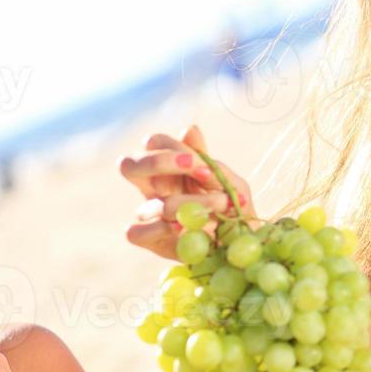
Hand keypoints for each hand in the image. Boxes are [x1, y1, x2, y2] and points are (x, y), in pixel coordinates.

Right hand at [118, 124, 254, 259]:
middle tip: (192, 167)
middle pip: (129, 165)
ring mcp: (149, 213)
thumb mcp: (227, 180)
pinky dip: (160, 229)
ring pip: (149, 204)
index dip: (169, 148)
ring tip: (218, 207)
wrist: (242, 243)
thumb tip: (189, 128)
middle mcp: (154, 187)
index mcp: (170, 167)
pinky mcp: (149, 239)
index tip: (197, 161)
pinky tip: (185, 228)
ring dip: (185, 205)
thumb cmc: (232, 206)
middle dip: (158, 163)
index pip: (154, 144)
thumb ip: (205, 159)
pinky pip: (135, 232)